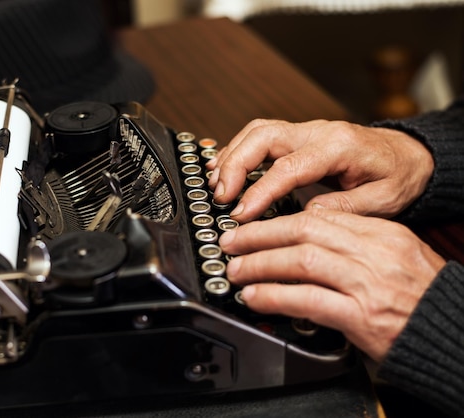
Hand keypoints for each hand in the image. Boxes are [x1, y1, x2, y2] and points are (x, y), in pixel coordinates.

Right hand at [207, 119, 433, 221]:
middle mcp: (318, 132)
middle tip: (219, 196)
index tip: (241, 214)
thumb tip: (304, 217)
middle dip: (234, 165)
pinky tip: (224, 169)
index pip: (288, 167)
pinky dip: (237, 150)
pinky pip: (260, 136)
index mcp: (338, 147)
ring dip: (231, 156)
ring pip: (256, 131)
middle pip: (263, 136)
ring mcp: (306, 131)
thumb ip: (343, 208)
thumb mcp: (384, 200)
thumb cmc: (399, 176)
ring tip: (215, 185)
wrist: (409, 154)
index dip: (260, 191)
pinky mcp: (298, 136)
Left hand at [219, 208, 445, 361]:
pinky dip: (274, 296)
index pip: (320, 216)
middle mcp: (373, 252)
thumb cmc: (422, 296)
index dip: (279, 220)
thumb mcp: (395, 255)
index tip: (254, 225)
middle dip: (259, 235)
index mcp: (381, 233)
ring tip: (235, 270)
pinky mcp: (361, 315)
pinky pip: (307, 299)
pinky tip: (254, 296)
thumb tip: (309, 239)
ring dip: (259, 264)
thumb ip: (356, 243)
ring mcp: (367, 282)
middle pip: (303, 230)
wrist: (451, 332)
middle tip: (231, 242)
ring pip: (300, 260)